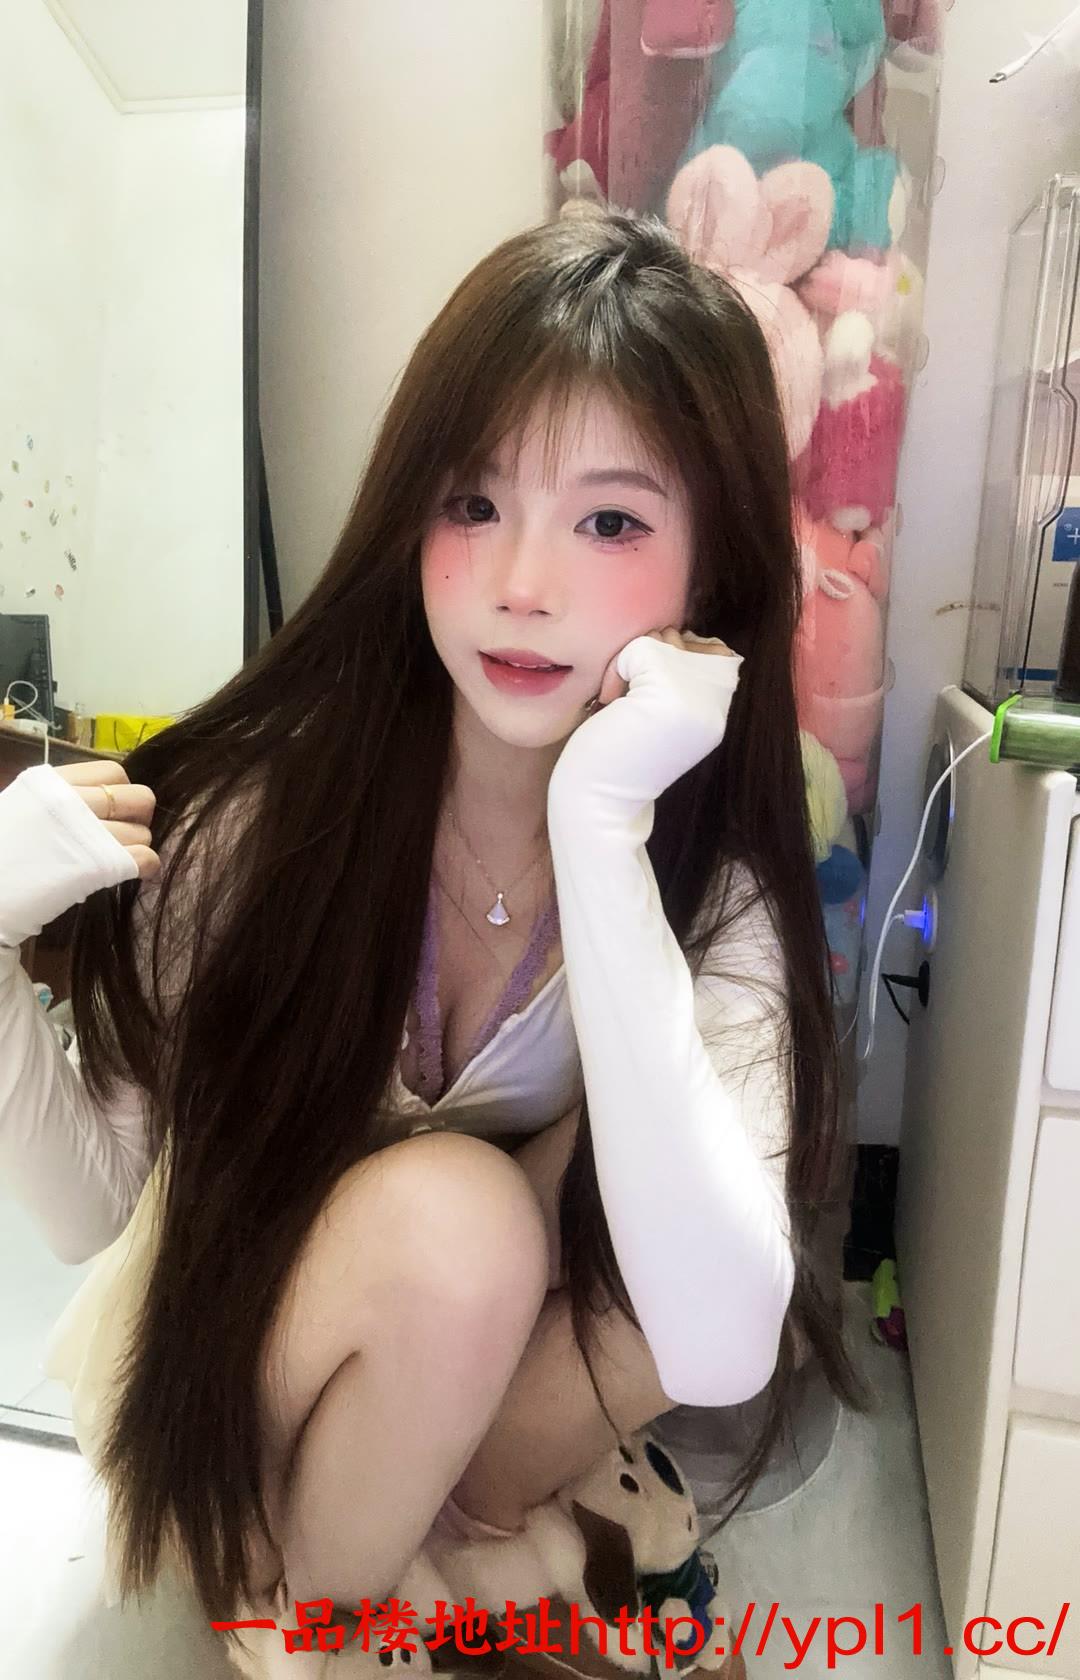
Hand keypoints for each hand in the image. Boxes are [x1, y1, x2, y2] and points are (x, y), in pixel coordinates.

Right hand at [54, 762, 159, 880]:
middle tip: (122, 836)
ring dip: (136, 847)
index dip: (120, 791)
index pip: (113, 772)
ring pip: (143, 833)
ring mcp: (87, 834)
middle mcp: (72, 801)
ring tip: (116, 860)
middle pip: (141, 798)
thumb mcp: (17, 807)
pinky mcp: (97, 867)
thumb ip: (55, 799)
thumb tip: (96, 804)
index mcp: (51, 782)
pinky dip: (145, 867)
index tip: (110, 810)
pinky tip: (133, 873)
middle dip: (138, 818)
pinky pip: (146, 859)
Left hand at [553, 626, 743, 812]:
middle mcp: (718, 702)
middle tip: (630, 703)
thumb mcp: (663, 712)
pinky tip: (612, 705)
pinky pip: (640, 647)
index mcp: (720, 710)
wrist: (598, 802)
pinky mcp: (670, 691)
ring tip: (621, 704)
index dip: (669, 660)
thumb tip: (679, 631)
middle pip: (683, 638)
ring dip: (629, 663)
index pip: (712, 648)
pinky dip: (616, 670)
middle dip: (647, 659)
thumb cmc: (617, 756)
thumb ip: (682, 677)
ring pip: (662, 638)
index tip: (648, 700)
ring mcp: (698, 696)